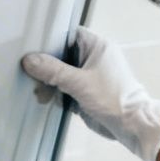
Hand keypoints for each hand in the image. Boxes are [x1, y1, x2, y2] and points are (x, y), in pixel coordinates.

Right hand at [20, 26, 159, 160]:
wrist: (130, 125)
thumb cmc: (112, 98)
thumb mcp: (80, 83)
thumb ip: (53, 71)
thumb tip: (28, 60)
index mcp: (97, 46)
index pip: (68, 34)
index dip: (50, 39)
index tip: (32, 47)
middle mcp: (92, 58)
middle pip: (61, 55)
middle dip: (46, 66)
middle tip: (32, 75)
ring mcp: (88, 75)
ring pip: (60, 73)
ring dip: (49, 83)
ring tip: (40, 93)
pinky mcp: (84, 92)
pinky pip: (64, 87)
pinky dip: (54, 93)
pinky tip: (46, 100)